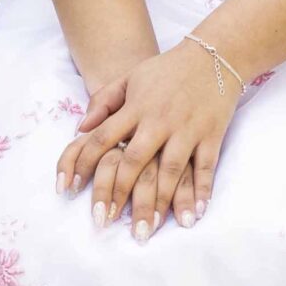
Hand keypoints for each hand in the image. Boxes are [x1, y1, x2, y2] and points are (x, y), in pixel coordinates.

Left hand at [55, 39, 239, 237]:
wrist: (214, 55)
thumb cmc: (166, 70)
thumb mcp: (130, 78)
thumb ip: (103, 102)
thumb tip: (80, 130)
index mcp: (135, 107)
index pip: (103, 138)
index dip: (84, 164)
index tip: (71, 189)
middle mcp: (159, 121)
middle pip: (134, 162)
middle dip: (119, 195)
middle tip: (106, 223)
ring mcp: (187, 129)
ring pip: (170, 171)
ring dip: (160, 203)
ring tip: (147, 231)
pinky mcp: (211, 135)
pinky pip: (206, 168)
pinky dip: (201, 191)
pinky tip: (192, 215)